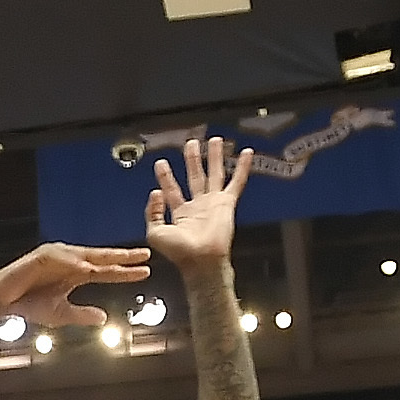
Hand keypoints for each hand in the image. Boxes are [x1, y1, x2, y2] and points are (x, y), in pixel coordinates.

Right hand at [0, 238, 150, 328]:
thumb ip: (82, 315)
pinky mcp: (41, 256)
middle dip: (122, 256)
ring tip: (122, 258)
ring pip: (85, 254)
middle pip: (101, 257)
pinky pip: (62, 258)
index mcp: (75, 273)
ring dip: (104, 256)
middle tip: (144, 255)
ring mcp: (56, 257)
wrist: (2, 301)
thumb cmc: (29, 304)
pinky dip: (75, 261)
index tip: (145, 272)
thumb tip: (104, 319)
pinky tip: (88, 266)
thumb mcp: (61, 313)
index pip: (105, 271)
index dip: (124, 271)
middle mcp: (69, 261)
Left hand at [145, 135, 252, 273]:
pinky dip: (243, 167)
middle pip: (194, 176)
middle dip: (192, 160)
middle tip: (190, 143)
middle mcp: (197, 206)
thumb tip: (155, 193)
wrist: (201, 259)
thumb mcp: (155, 233)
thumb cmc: (179, 251)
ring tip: (214, 140)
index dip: (165, 177)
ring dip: (214, 157)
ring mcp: (213, 203)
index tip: (161, 163)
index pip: (171, 190)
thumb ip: (152, 213)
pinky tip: (246, 153)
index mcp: (181, 213)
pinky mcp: (227, 203)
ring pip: (214, 173)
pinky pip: (237, 181)